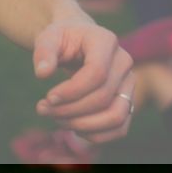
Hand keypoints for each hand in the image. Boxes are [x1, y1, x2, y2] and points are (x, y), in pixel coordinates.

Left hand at [32, 19, 133, 144]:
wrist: (78, 41)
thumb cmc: (62, 39)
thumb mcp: (48, 37)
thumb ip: (44, 52)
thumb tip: (42, 73)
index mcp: (106, 41)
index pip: (96, 73)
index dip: (71, 91)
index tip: (48, 98)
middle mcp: (124, 62)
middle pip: (103, 97)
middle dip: (70, 110)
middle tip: (43, 110)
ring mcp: (129, 83)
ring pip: (116, 117)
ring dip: (83, 126)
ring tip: (57, 120)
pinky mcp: (128, 101)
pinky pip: (119, 128)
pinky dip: (95, 135)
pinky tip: (72, 127)